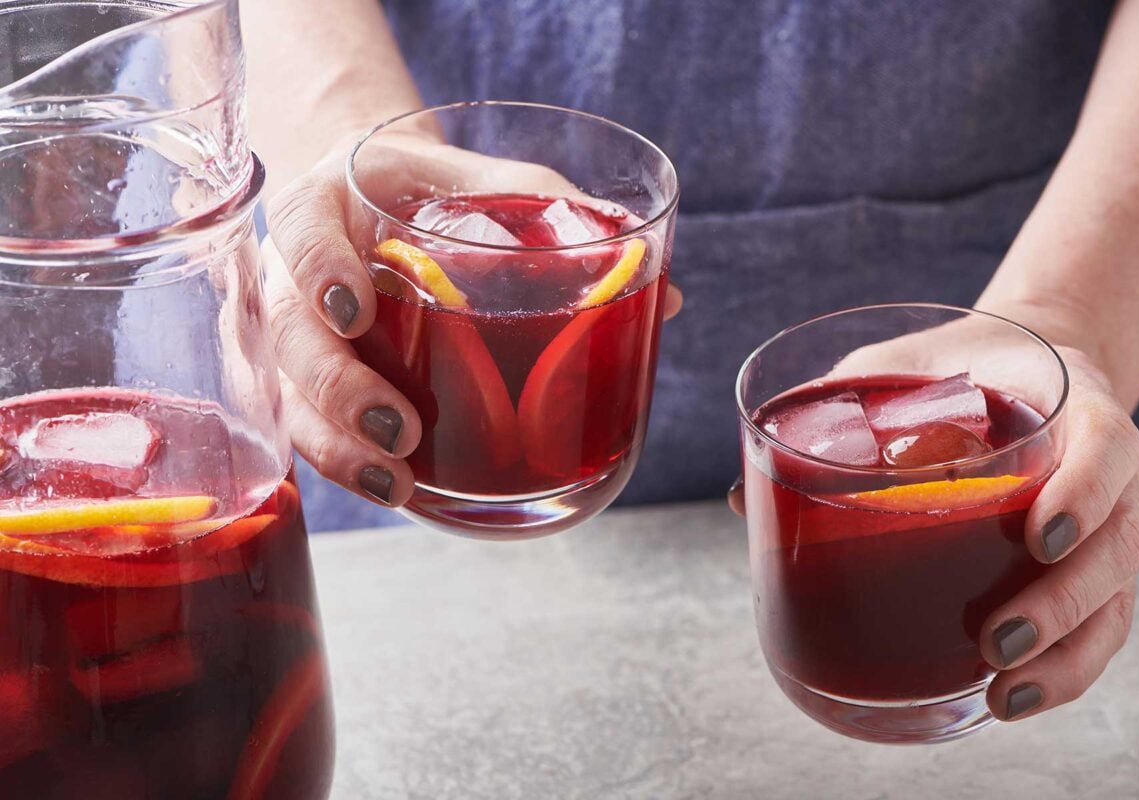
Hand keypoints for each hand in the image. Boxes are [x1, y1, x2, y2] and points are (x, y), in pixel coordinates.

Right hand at [265, 133, 682, 506]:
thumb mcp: (498, 183)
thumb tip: (669, 297)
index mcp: (331, 204)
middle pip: (292, 333)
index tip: (356, 309)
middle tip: (400, 426)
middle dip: (339, 388)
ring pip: (292, 394)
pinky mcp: (314, 378)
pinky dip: (347, 461)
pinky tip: (394, 489)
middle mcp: (300, 273)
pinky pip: (310, 424)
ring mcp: (302, 331)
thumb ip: (569, 220)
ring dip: (339, 445)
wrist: (384, 196)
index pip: (300, 228)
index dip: (319, 269)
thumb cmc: (442, 189)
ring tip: (398, 482)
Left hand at [728, 334, 1138, 721]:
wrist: (1013, 367)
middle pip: (1114, 544)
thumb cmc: (950, 368)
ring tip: (1002, 692)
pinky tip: (1010, 697)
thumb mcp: (893, 369)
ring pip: (1112, 599)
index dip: (1084, 492)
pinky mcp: (1086, 564)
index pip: (1105, 446)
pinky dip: (1063, 667)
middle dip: (1059, 602)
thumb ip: (830, 411)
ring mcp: (1102, 524)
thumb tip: (743, 496)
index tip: (1036, 535)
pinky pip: (1097, 624)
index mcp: (1071, 406)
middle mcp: (1101, 471)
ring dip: (1064, 653)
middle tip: (993, 638)